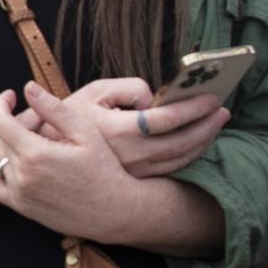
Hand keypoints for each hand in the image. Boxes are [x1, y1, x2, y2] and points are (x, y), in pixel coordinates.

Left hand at [0, 82, 146, 242]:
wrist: (113, 211)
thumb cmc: (104, 168)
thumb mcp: (85, 133)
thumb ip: (54, 109)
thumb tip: (28, 87)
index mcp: (35, 154)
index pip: (0, 121)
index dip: (1, 103)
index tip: (11, 95)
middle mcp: (21, 176)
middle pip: (0, 138)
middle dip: (14, 123)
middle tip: (39, 119)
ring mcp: (19, 194)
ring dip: (8, 143)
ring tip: (32, 137)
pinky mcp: (21, 206)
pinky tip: (7, 157)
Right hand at [17, 77, 227, 178]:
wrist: (44, 155)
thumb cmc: (68, 117)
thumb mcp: (94, 91)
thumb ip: (129, 88)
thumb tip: (153, 99)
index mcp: (121, 131)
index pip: (169, 118)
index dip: (194, 106)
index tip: (212, 96)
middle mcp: (132, 156)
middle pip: (183, 142)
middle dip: (208, 125)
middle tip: (223, 110)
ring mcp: (135, 172)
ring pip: (181, 159)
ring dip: (203, 140)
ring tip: (215, 124)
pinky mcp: (135, 180)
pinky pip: (172, 169)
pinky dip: (190, 155)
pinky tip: (196, 142)